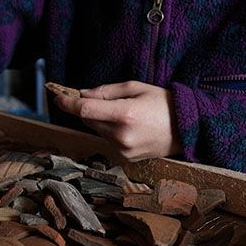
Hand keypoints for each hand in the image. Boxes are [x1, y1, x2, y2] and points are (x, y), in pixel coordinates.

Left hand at [51, 80, 176, 161]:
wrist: (188, 129)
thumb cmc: (164, 104)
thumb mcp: (136, 87)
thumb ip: (106, 91)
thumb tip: (83, 94)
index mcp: (124, 114)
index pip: (84, 110)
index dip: (67, 103)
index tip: (57, 96)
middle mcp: (121, 135)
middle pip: (88, 120)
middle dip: (87, 108)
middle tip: (96, 98)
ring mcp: (123, 149)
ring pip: (97, 131)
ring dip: (100, 120)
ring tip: (124, 112)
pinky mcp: (126, 157)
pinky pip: (107, 140)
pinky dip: (110, 131)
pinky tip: (129, 125)